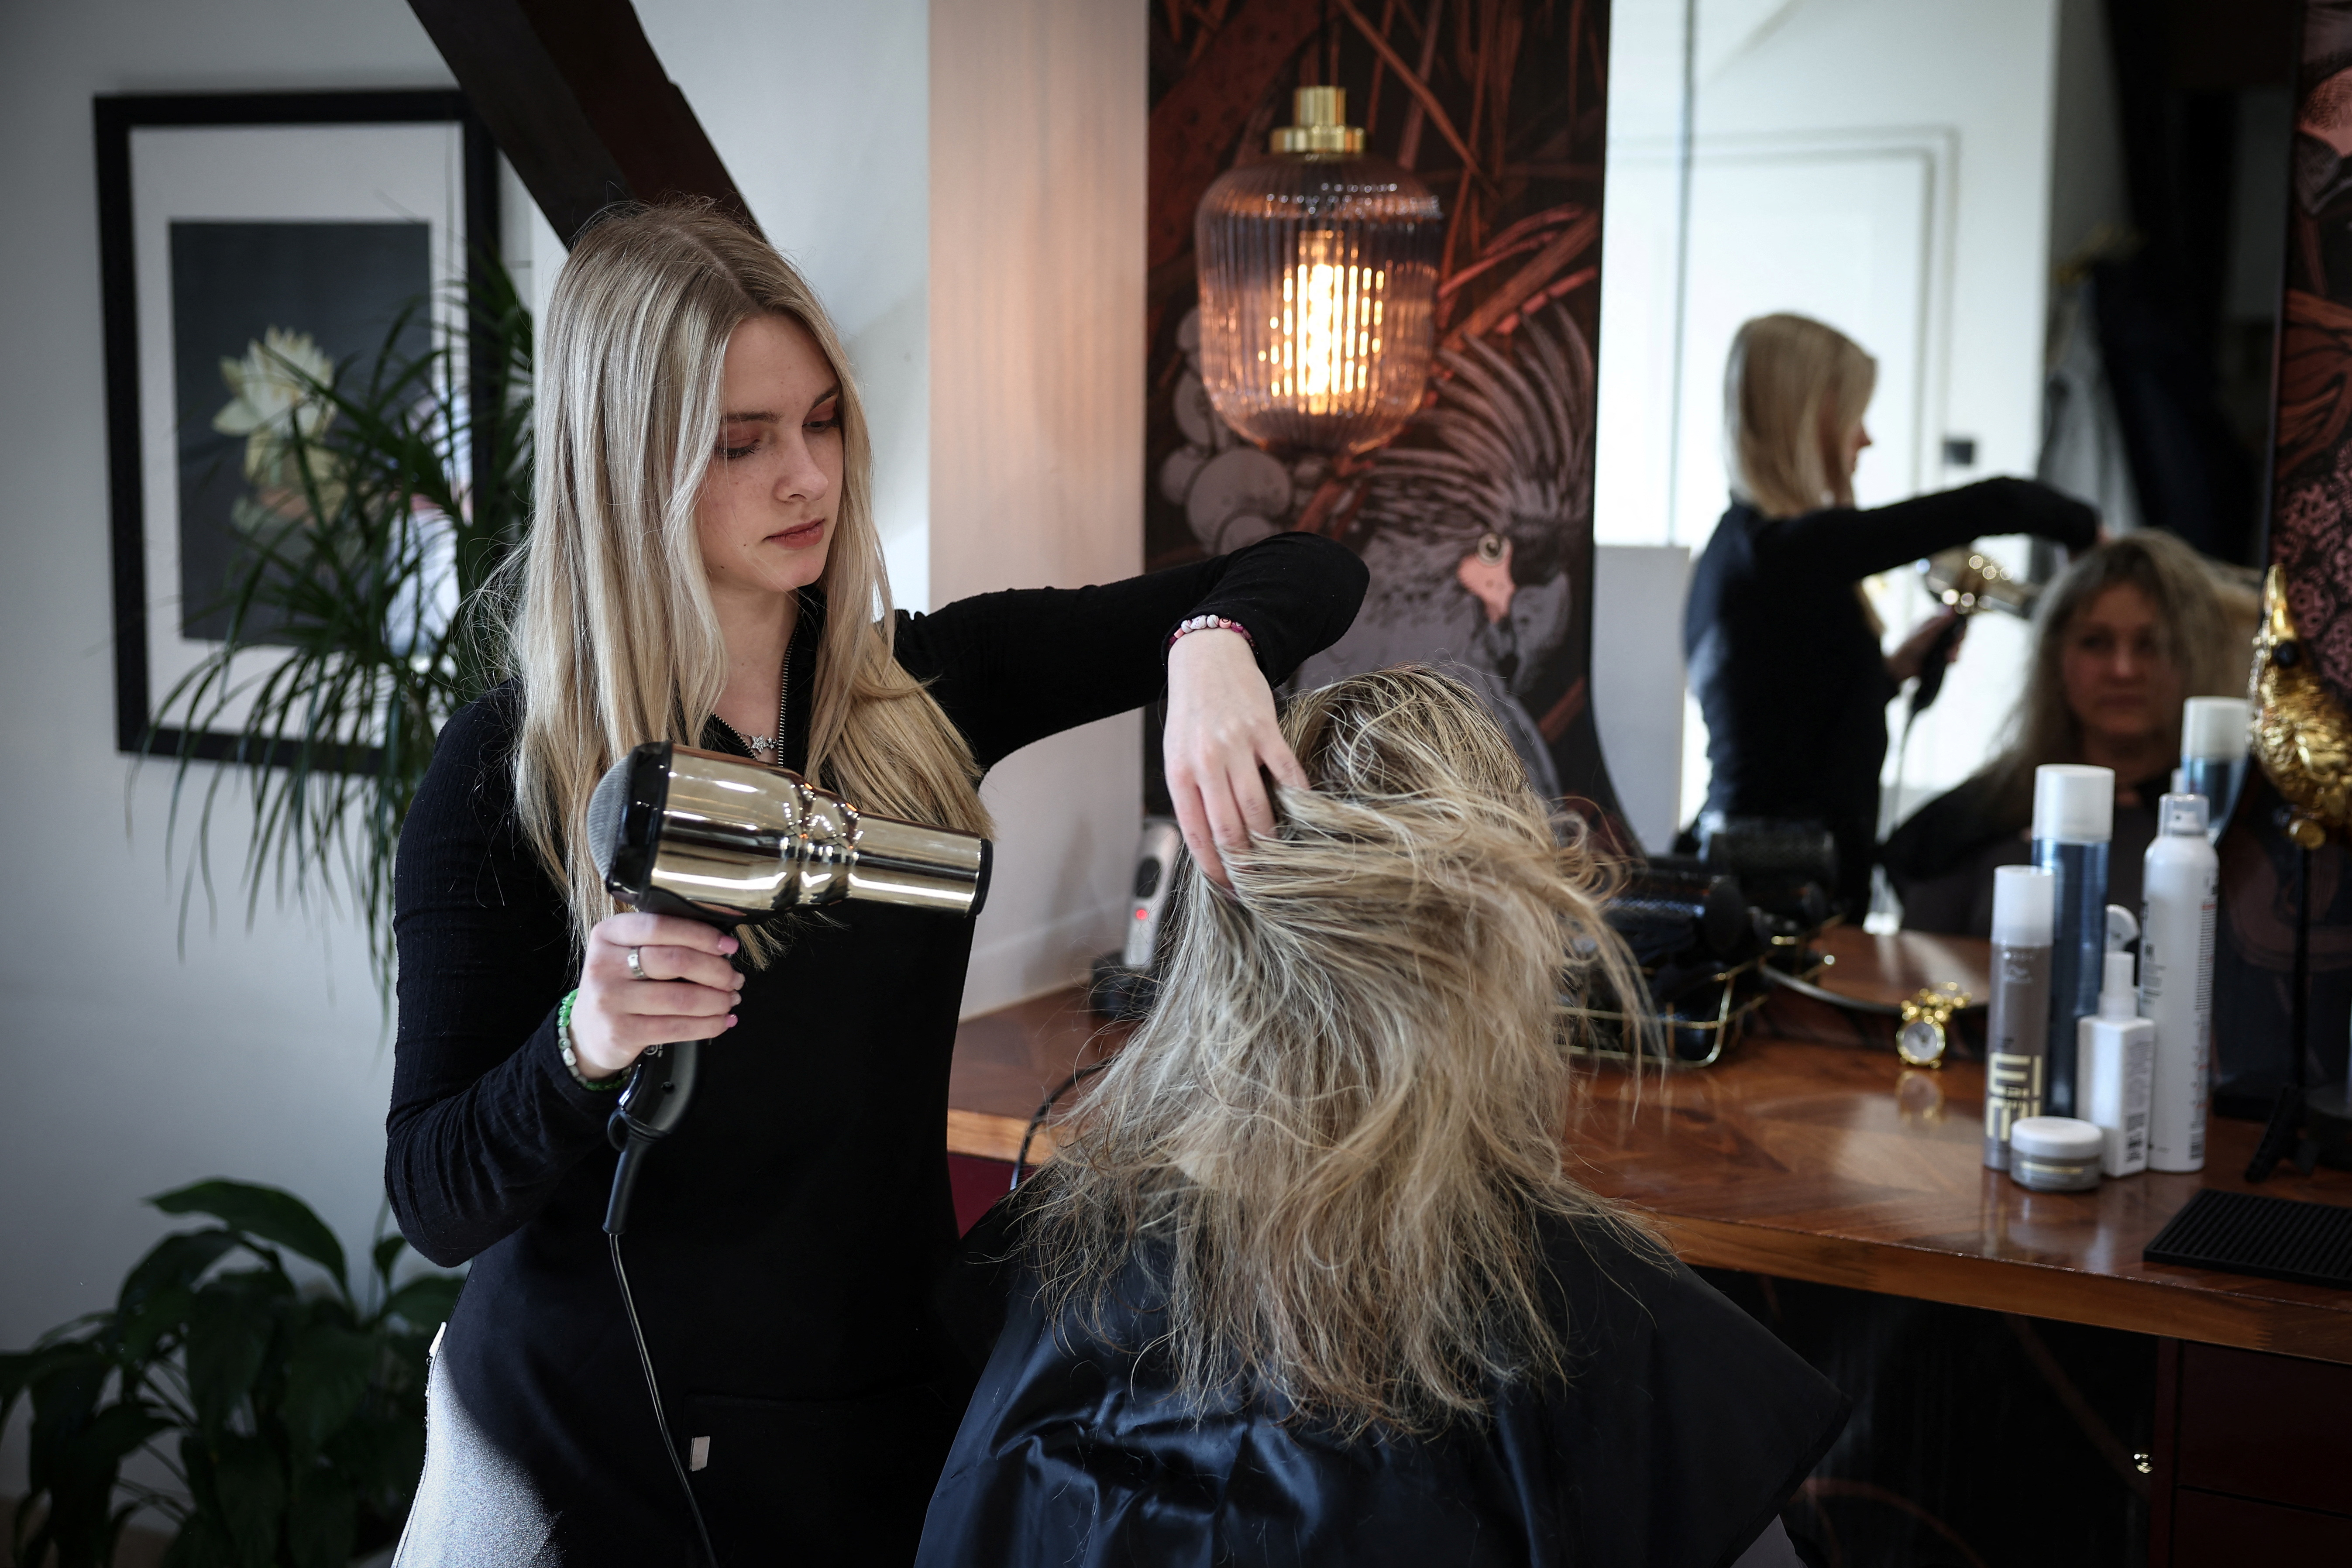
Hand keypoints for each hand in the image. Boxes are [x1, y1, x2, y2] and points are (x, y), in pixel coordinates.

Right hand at [568, 913, 743, 1078]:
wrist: (588, 1031)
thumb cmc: (620, 985)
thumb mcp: (626, 953)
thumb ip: (662, 942)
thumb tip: (720, 948)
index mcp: (608, 934)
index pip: (661, 926)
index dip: (702, 935)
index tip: (728, 947)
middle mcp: (604, 964)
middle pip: (676, 961)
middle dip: (716, 971)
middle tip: (734, 979)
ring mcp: (610, 1000)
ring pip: (681, 997)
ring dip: (717, 1000)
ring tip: (730, 999)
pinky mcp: (621, 1032)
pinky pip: (676, 1027)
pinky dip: (708, 1025)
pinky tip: (722, 1022)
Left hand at [1163, 628, 1307, 886]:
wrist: (1207, 658)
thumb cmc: (1192, 715)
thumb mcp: (1178, 756)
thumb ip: (1191, 796)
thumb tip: (1210, 845)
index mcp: (1179, 774)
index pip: (1197, 837)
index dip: (1216, 871)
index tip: (1230, 892)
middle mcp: (1205, 763)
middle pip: (1230, 830)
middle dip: (1246, 866)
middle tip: (1260, 886)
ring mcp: (1236, 746)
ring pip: (1258, 809)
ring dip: (1272, 841)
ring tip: (1281, 859)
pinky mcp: (1265, 731)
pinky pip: (1286, 775)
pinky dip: (1298, 800)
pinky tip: (1304, 815)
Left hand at [1886, 609, 1964, 683]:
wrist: (1901, 668)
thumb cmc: (1909, 647)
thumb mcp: (1925, 634)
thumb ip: (1939, 623)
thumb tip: (1952, 609)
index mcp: (1932, 622)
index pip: (1951, 618)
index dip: (1959, 623)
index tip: (1962, 631)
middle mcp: (1937, 631)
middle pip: (1956, 632)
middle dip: (1957, 641)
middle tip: (1954, 648)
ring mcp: (1939, 643)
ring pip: (1955, 643)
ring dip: (1955, 650)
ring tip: (1951, 658)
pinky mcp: (1940, 655)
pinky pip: (1952, 654)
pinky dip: (1953, 657)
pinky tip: (1951, 661)